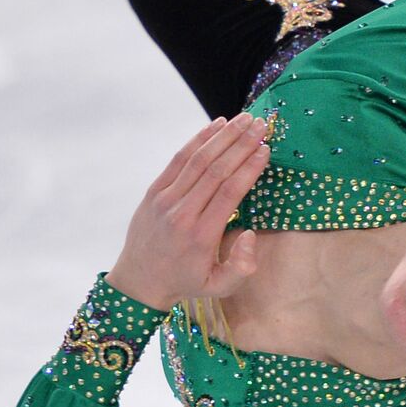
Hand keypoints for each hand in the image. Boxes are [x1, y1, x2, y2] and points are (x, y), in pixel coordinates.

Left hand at [106, 113, 269, 310]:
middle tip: (261, 126)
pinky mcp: (154, 191)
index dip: (249, 168)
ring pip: (197, 159)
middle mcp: (182, 213)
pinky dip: (198, 139)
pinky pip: (178, 159)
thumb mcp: (219, 287)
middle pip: (215, 170)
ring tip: (245, 119)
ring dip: (223, 136)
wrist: (139, 281)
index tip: (266, 149)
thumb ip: (242, 266)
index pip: (230, 192)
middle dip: (241, 144)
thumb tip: (251, 233)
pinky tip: (216, 125)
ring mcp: (165, 200)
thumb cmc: (186, 281)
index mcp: (201, 236)